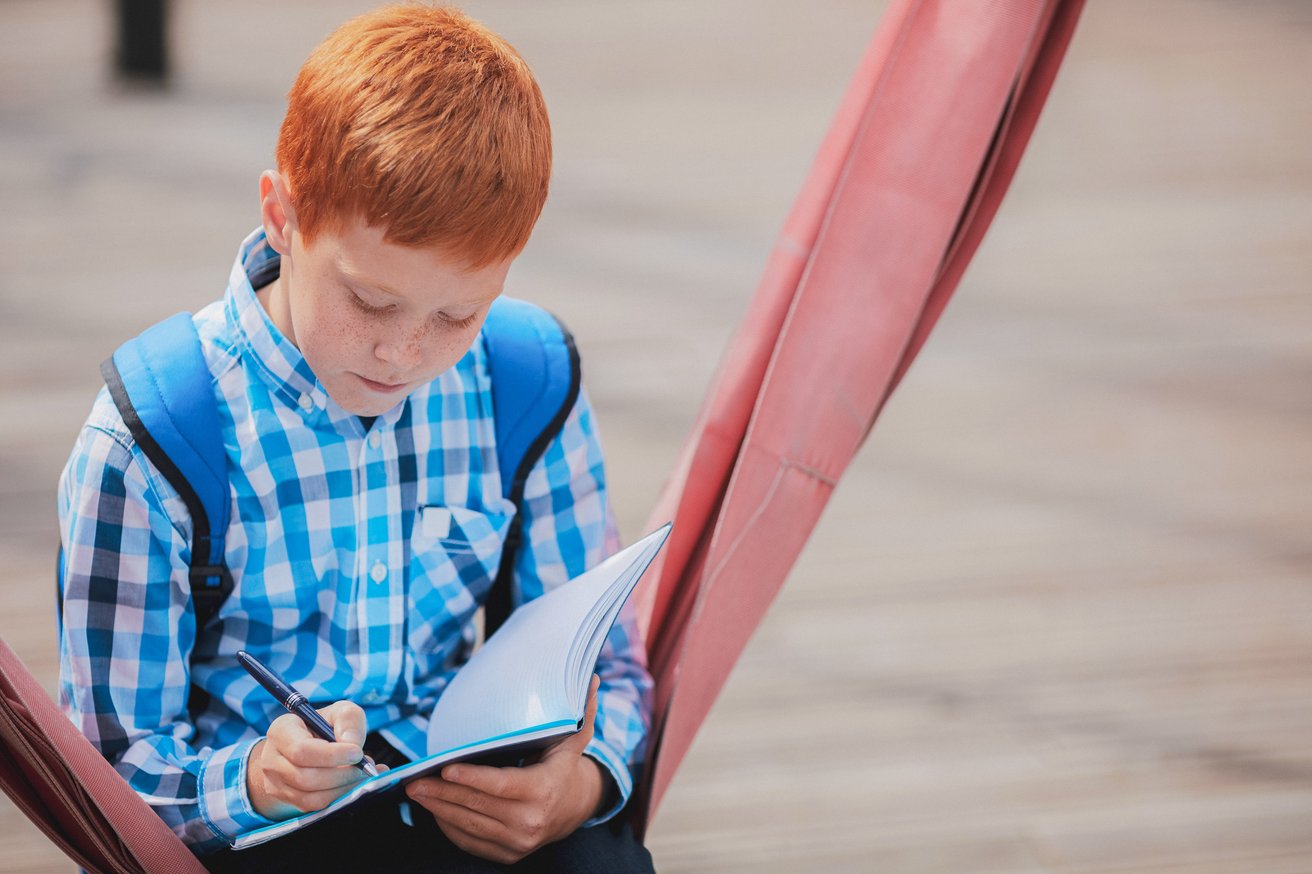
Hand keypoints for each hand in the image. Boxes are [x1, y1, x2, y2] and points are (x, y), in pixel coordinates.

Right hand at [246, 700, 371, 820]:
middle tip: (366, 767)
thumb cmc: (324, 726)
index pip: (301, 750)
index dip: (332, 755)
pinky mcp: (285, 799)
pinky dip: (338, 798)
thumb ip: (349, 720)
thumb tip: (352, 744)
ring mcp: (275, 782)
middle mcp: (271, 758)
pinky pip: (313, 806)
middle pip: (306, 777)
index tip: (358, 753)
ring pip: (310, 797)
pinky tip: (354, 785)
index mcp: (281, 730)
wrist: (306, 748)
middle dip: (342, 774)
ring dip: (343, 788)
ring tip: (361, 775)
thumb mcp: (339, 712)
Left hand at [405, 675, 608, 863]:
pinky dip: (448, 825)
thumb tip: (591, 677)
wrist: (574, 809)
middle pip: (477, 806)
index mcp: (544, 790)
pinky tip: (434, 808)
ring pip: (468, 824)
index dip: (471, 778)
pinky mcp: (506, 854)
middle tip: (414, 780)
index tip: (445, 768)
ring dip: (438, 808)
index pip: (501, 785)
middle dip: (441, 792)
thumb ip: (582, 711)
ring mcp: (518, 842)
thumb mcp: (574, 739)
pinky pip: (469, 841)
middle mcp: (531, 821)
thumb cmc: (564, 766)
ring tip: (416, 791)